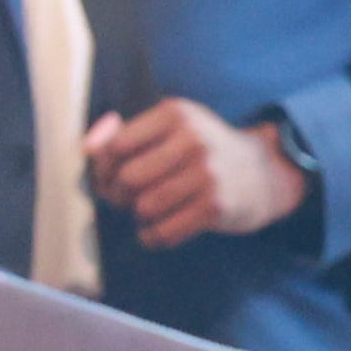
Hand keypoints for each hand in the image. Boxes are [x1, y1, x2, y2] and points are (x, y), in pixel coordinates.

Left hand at [83, 98, 310, 248]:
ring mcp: (206, 174)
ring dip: (140, 216)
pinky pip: (163, 232)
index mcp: (175, 113)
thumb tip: (86, 147)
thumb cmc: (202, 152)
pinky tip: (157, 230)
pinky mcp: (215, 207)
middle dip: (121, 195)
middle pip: (127, 179)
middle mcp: (192, 139)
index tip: (116, 175)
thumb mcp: (171, 128)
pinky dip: (152, 237)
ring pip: (143, 207)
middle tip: (133, 197)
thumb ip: (122, 135)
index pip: (116, 147)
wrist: (264, 172)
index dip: (107, 168)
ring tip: (151, 210)